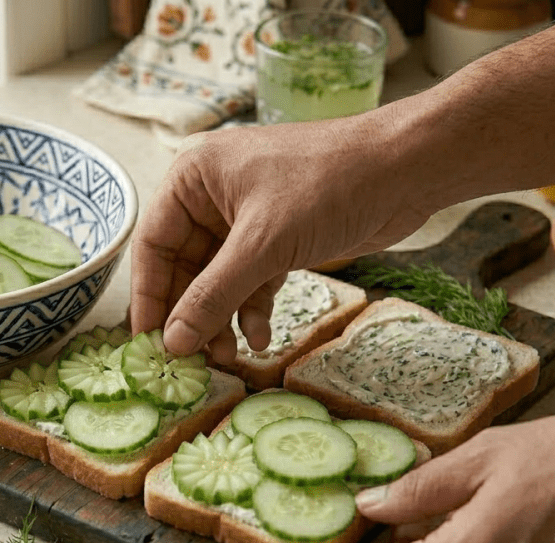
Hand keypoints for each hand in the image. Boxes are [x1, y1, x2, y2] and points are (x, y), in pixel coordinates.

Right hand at [129, 116, 435, 361]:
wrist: (406, 168)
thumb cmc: (329, 184)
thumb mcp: (263, 244)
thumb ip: (213, 296)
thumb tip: (173, 343)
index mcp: (194, 178)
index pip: (153, 245)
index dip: (150, 297)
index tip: (148, 344)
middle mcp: (213, 197)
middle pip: (184, 268)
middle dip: (191, 315)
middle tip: (190, 361)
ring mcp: (247, 219)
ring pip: (218, 280)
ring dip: (221, 320)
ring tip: (227, 358)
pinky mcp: (278, 239)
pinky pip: (251, 282)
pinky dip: (253, 311)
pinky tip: (261, 339)